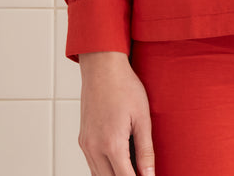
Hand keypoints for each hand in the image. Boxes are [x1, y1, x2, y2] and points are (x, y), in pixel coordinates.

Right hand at [78, 51, 155, 175]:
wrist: (102, 68)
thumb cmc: (124, 87)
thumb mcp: (142, 117)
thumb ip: (145, 150)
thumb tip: (150, 174)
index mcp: (111, 144)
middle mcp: (94, 148)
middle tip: (142, 173)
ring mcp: (86, 144)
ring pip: (98, 175)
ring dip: (114, 175)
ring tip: (132, 167)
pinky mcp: (83, 139)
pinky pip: (92, 164)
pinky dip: (104, 168)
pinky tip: (119, 161)